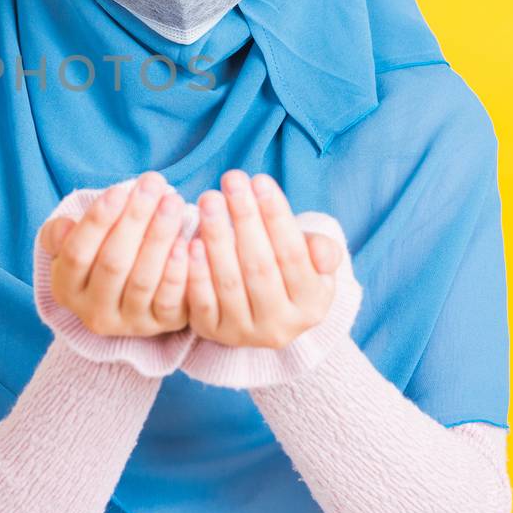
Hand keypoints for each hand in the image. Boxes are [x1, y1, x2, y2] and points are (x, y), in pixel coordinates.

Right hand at [40, 171, 191, 337]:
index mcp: (66, 289)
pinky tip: (188, 241)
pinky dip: (179, 271)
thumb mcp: (71, 243)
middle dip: (135, 219)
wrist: (128, 291)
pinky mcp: (162, 326)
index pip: (76, 254)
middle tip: (153, 185)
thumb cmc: (99, 252)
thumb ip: (60, 233)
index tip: (118, 190)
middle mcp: (94, 313)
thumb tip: (66, 227)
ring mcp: (129, 323)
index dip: (97, 222)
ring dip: (160, 237)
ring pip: (144, 280)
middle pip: (113, 264)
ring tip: (173, 203)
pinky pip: (171, 301)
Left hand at [185, 170, 342, 348]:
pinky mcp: (213, 333)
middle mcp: (281, 325)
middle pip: (260, 267)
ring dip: (217, 237)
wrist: (261, 310)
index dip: (276, 216)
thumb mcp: (313, 262)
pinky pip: (202, 302)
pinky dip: (196, 272)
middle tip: (231, 180)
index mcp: (312, 305)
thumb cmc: (286, 270)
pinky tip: (189, 241)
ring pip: (229, 283)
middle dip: (245, 218)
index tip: (260, 179)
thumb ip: (322, 251)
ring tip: (210, 200)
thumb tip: (320, 250)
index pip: (293, 255)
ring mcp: (245, 333)